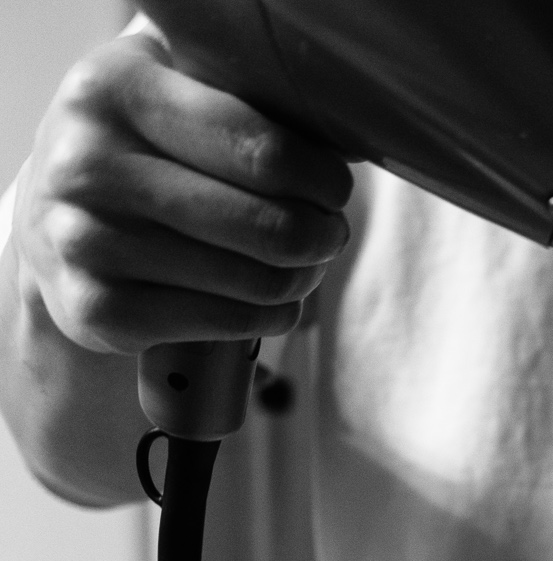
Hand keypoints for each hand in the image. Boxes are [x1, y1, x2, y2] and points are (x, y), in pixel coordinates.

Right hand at [13, 30, 351, 355]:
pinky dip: (272, 316)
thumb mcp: (172, 88)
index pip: (266, 151)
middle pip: (272, 227)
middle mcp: (88, 164)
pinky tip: (269, 299)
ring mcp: (86, 240)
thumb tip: (342, 140)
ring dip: (303, 278)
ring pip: (259, 281)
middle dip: (324, 235)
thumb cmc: (142, 149)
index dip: (324, 180)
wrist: (53, 220)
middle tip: (328, 232)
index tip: (335, 187)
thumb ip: (243, 93)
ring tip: (301, 263)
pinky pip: (231, 322)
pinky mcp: (99, 309)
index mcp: (115, 91)